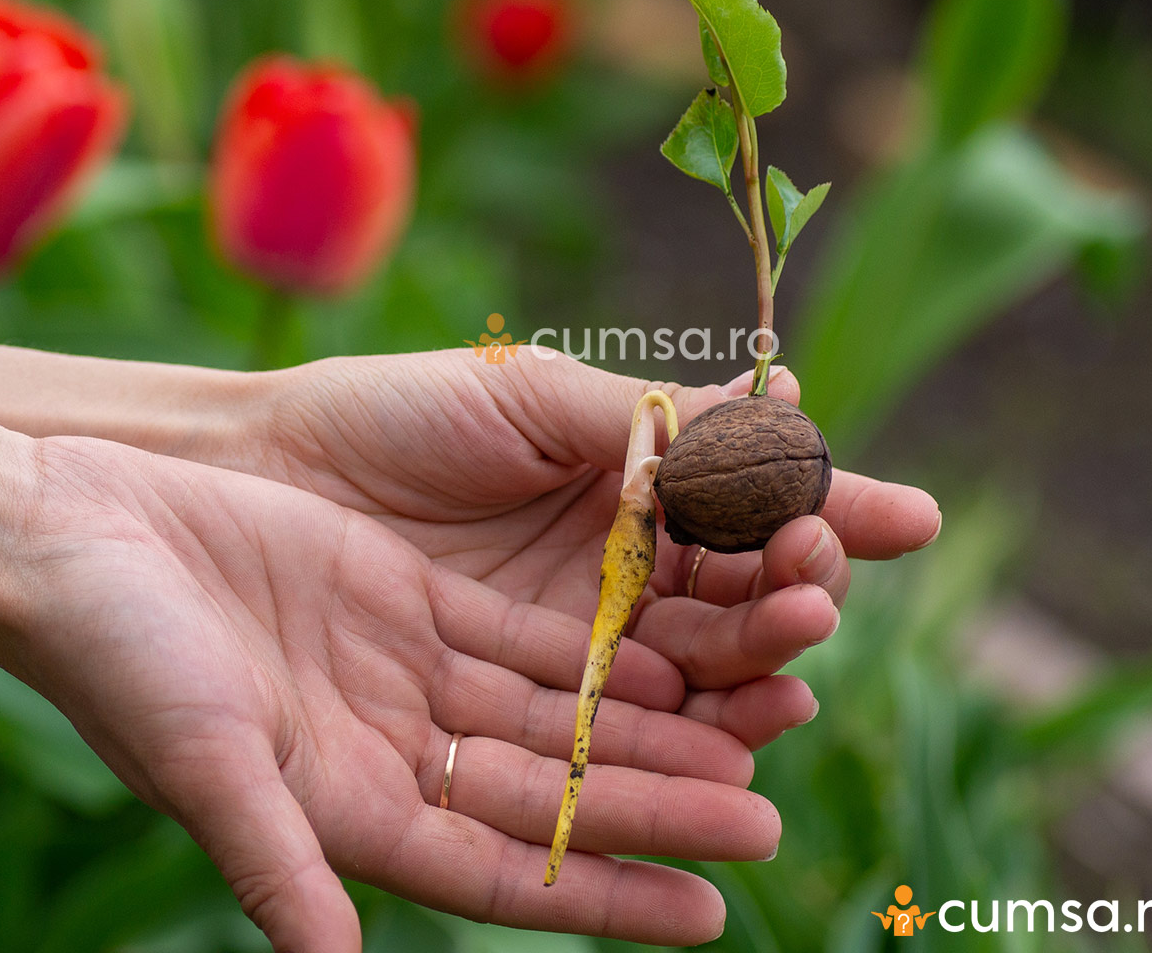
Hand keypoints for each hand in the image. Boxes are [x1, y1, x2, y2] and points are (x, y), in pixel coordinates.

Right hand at [0, 435, 786, 949]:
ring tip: (751, 729)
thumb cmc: (114, 656)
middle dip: (653, 801)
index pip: (506, 872)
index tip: (711, 914)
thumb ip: (278, 866)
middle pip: (550, 790)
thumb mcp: (207, 762)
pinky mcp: (398, 597)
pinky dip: (591, 638)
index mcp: (346, 814)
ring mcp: (397, 673)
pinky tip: (669, 637)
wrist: (63, 532)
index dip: (606, 896)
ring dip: (642, 721)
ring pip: (550, 709)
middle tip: (765, 816)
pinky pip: (518, 628)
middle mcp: (386, 753)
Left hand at [220, 350, 941, 741]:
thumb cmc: (391, 415)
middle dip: (787, 610)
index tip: (895, 522)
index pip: (750, 521)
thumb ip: (657, 421)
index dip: (823, 524)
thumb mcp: (532, 399)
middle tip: (812, 599)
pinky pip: (609, 748)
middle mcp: (614, 585)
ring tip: (789, 685)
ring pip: (684, 687)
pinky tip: (728, 747)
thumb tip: (800, 400)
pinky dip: (676, 751)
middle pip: (730, 616)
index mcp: (633, 497)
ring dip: (750, 689)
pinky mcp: (510, 722)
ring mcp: (567, 656)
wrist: (256, 470)